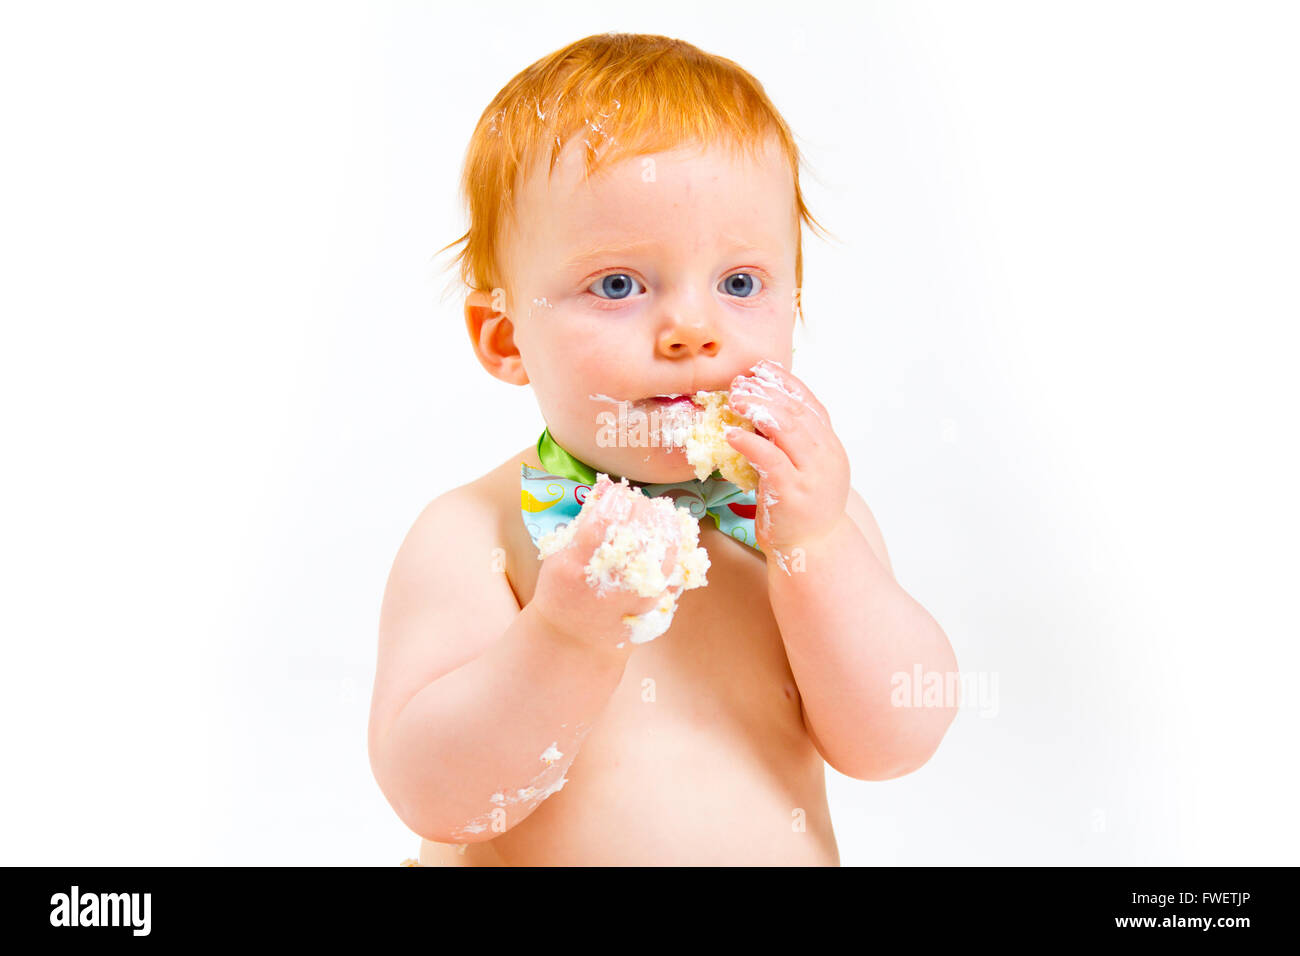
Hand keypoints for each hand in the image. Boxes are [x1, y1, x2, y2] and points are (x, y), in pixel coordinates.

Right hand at [530, 485, 685, 653]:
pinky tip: (674, 539)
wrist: (573, 641)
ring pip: (663, 556)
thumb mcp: (560, 555)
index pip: (604, 521)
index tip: (621, 494)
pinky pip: (675, 577)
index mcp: (574, 566)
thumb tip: (607, 486)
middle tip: (642, 503)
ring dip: (667, 528)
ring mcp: (632, 600)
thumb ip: (585, 521)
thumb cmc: (563, 591)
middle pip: (638, 535)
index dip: (619, 499)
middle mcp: (604, 584)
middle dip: (645, 510)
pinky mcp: (651, 611)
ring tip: (661, 516)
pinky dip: (679, 555)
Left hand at [724, 359, 850, 560]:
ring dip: (757, 409)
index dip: (785, 383)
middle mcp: (826, 456)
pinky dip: (749, 442)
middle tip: (739, 383)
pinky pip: (769, 458)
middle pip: (796, 411)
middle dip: (766, 392)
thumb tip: (759, 411)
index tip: (761, 369)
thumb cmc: (801, 509)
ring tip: (734, 399)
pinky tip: (731, 433)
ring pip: (786, 428)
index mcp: (830, 447)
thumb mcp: (803, 469)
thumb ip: (791, 443)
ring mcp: (811, 474)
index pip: (810, 404)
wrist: (812, 551)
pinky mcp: (791, 492)